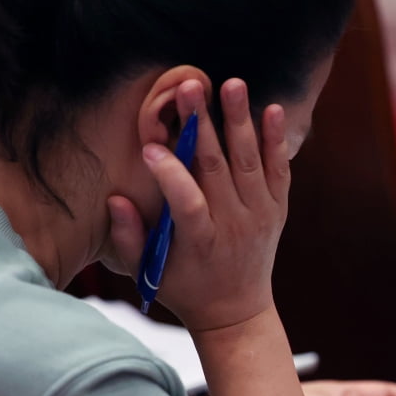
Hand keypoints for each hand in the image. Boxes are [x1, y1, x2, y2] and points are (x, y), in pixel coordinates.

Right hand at [107, 78, 289, 331]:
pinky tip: (271, 108)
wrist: (237, 312)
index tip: (150, 145)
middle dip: (202, 125)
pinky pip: (279, 170)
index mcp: (200, 242)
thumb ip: (129, 237)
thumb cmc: (183, 289)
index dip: (170, 174)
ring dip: (239, 121)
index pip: (186, 202)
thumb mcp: (148, 274)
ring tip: (232, 84)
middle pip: (218, 169)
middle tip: (191, 86)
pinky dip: (276, 140)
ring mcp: (260, 216)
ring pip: (250, 162)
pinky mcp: (277, 210)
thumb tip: (115, 198)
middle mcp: (234, 225)